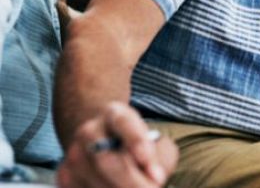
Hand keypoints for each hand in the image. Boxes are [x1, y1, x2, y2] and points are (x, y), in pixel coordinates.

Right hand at [57, 102, 177, 187]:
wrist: (102, 140)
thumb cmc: (136, 144)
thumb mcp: (153, 140)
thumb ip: (159, 156)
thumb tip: (154, 178)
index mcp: (115, 114)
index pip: (124, 123)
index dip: (137, 143)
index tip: (149, 163)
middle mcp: (90, 131)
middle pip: (107, 160)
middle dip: (132, 182)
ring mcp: (74, 153)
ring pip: (97, 181)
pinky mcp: (65, 175)